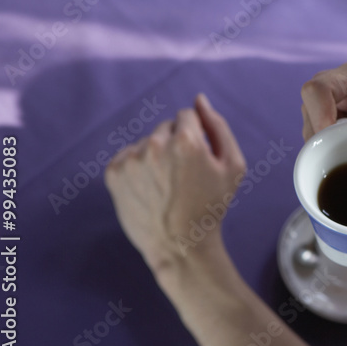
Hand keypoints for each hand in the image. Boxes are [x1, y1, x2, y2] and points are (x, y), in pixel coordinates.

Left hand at [104, 93, 246, 273]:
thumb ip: (218, 126)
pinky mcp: (113, 174)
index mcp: (186, 141)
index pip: (187, 116)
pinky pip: (128, 156)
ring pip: (147, 143)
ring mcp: (131, 160)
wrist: (180, 246)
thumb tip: (199, 99)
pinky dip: (138, 167)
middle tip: (183, 176)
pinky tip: (150, 188)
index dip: (196, 136)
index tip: (197, 160)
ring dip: (156, 156)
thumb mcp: (233, 165)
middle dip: (175, 144)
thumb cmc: (212, 205)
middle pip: (165, 128)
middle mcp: (154, 145)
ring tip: (166, 186)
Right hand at [300, 63, 346, 140]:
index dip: (319, 115)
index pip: (318, 89)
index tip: (333, 138)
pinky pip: (314, 141)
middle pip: (309, 111)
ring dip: (328, 145)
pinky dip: (328, 151)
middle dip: (325, 137)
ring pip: (309, 129)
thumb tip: (344, 140)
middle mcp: (331, 86)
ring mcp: (322, 105)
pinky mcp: (320, 124)